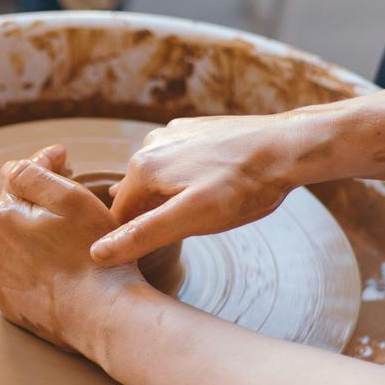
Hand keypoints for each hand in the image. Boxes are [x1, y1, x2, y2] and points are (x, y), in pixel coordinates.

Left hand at [0, 144, 141, 357]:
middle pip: (15, 210)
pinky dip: (33, 265)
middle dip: (37, 202)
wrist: (101, 315)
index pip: (18, 176)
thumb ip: (35, 173)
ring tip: (66, 242)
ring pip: (14, 242)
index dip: (45, 164)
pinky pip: (17, 273)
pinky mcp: (8, 303)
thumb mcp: (72, 199)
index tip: (66, 160)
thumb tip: (15, 165)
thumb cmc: (93, 253)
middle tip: (71, 203)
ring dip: (33, 235)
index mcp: (2, 214)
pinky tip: (58, 269)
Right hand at [91, 115, 302, 266]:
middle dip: (160, 217)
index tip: (165, 250)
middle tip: (198, 227)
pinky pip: (180, 162)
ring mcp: (174, 133)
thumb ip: (143, 235)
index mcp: (142, 167)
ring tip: (212, 206)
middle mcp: (150, 144)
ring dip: (176, 198)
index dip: (138, 240)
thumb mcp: (192, 219)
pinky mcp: (195, 130)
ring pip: (160, 181)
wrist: (287, 148)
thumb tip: (97, 254)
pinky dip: (189, 178)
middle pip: (139, 198)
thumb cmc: (245, 186)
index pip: (119, 218)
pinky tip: (215, 185)